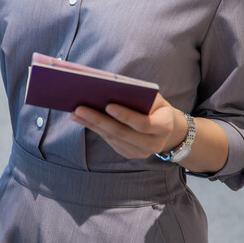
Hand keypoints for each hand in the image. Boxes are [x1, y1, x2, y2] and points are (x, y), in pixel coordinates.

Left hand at [69, 93, 184, 159]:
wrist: (167, 129)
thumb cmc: (156, 106)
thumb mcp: (154, 98)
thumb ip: (138, 95)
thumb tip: (108, 88)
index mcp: (164, 126)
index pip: (144, 123)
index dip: (126, 116)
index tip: (108, 105)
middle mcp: (154, 144)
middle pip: (123, 133)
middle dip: (99, 120)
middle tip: (79, 108)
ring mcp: (141, 152)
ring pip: (113, 138)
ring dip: (91, 125)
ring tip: (75, 113)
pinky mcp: (130, 154)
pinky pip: (110, 141)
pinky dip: (95, 130)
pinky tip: (82, 120)